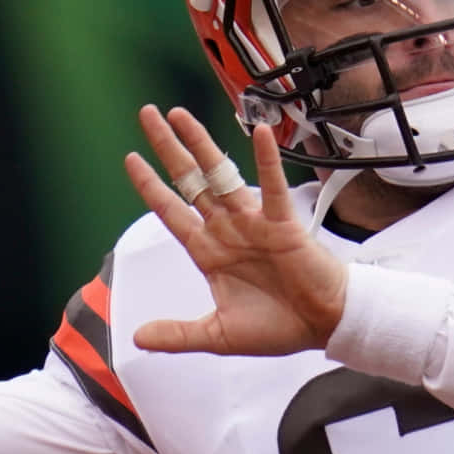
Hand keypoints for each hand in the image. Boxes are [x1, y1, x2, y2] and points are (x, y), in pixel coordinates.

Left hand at [125, 106, 348, 355]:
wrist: (322, 325)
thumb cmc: (278, 326)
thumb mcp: (218, 335)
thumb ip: (178, 335)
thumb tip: (137, 338)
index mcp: (209, 251)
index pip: (171, 210)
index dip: (150, 186)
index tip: (131, 159)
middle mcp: (227, 229)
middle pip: (190, 181)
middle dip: (167, 149)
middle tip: (148, 115)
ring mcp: (253, 223)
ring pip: (221, 176)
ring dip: (202, 145)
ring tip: (182, 116)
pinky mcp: (282, 224)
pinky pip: (273, 187)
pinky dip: (267, 161)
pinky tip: (259, 134)